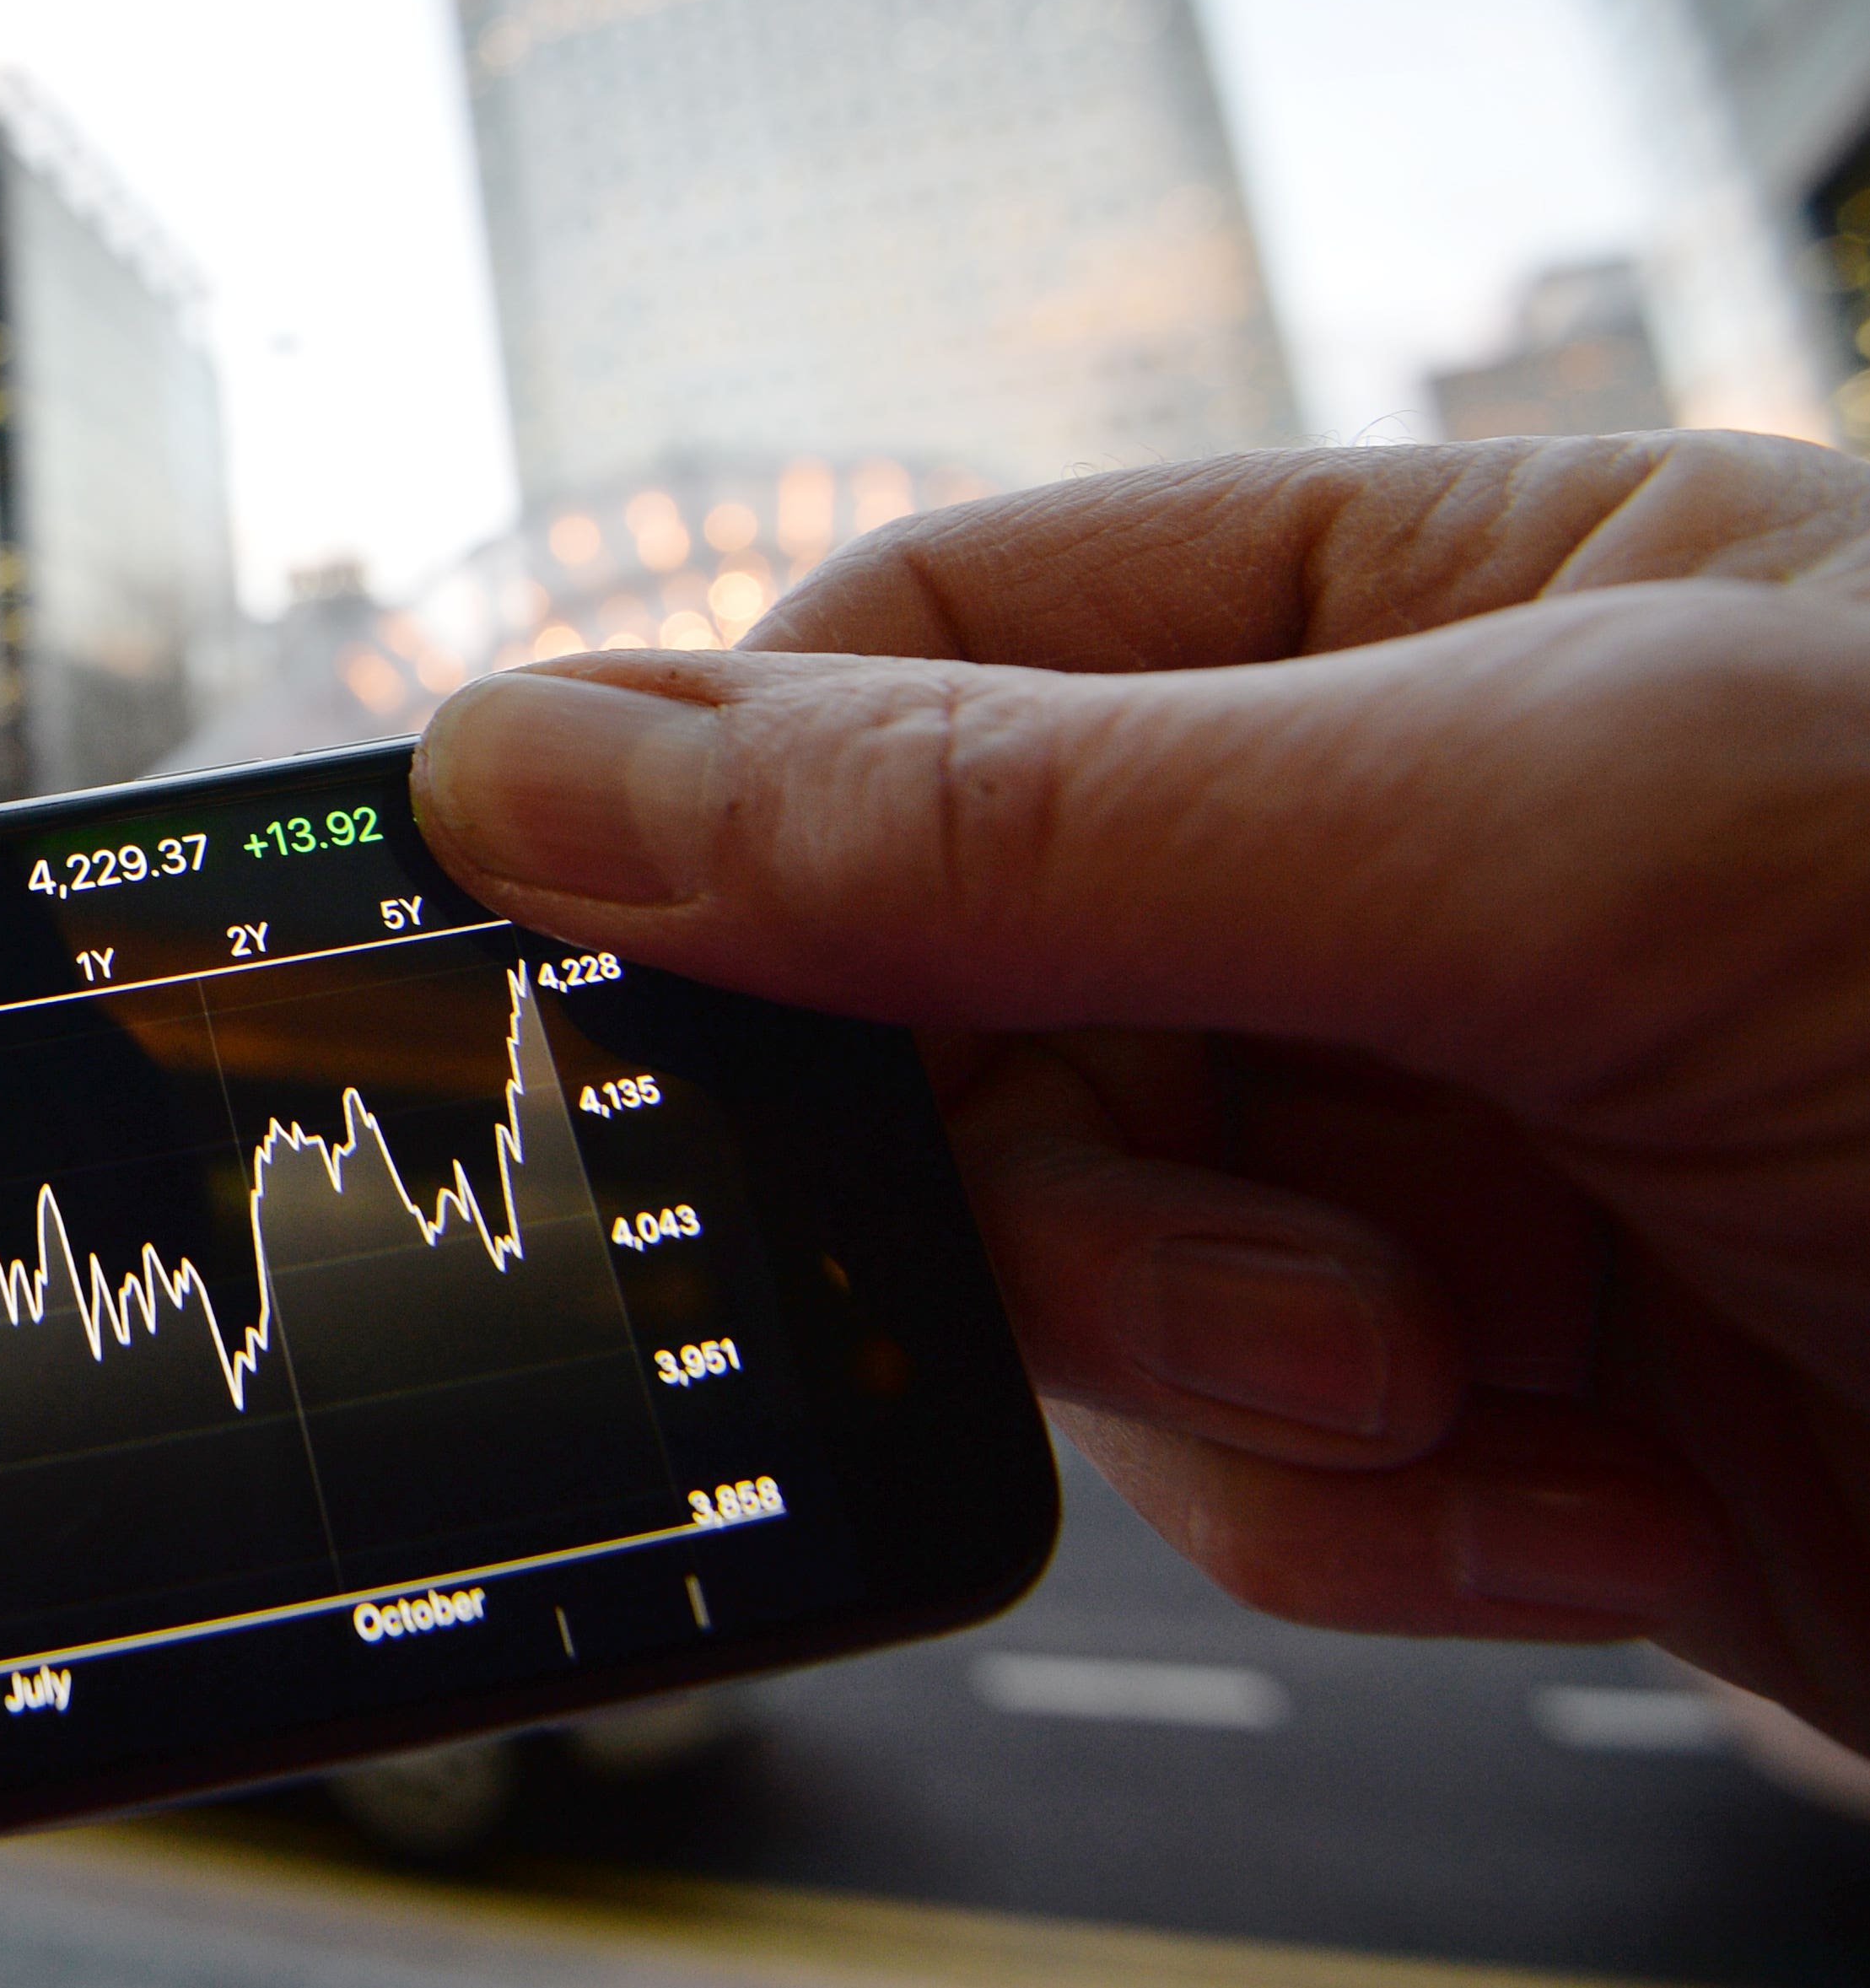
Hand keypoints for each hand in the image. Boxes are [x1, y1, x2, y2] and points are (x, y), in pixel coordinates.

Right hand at [411, 433, 1869, 1751]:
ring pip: (1096, 1258)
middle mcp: (1447, 872)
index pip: (939, 653)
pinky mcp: (1544, 1423)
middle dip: (1072, 1158)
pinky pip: (1263, 1473)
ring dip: (1238, 1362)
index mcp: (1460, 620)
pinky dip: (1375, 1519)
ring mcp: (1486, 1152)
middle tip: (1247, 1233)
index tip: (592, 954)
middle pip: (977, 990)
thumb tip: (549, 746)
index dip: (748, 799)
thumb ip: (1015, 812)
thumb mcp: (1551, 847)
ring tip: (1479, 1372)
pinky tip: (1591, 1504)